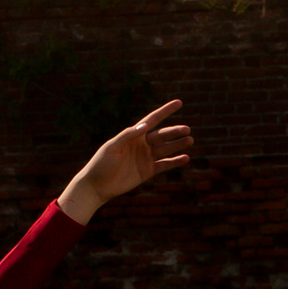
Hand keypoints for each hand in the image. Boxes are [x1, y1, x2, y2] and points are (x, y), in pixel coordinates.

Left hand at [60, 99, 193, 218]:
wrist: (97, 185)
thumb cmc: (101, 163)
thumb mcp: (113, 146)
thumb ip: (128, 135)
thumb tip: (146, 125)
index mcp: (133, 135)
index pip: (153, 120)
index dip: (165, 111)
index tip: (178, 103)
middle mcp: (141, 144)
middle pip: (162, 135)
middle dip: (174, 132)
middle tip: (187, 129)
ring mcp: (145, 158)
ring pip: (165, 149)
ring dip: (178, 144)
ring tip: (190, 140)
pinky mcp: (147, 171)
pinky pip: (164, 165)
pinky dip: (174, 161)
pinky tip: (185, 158)